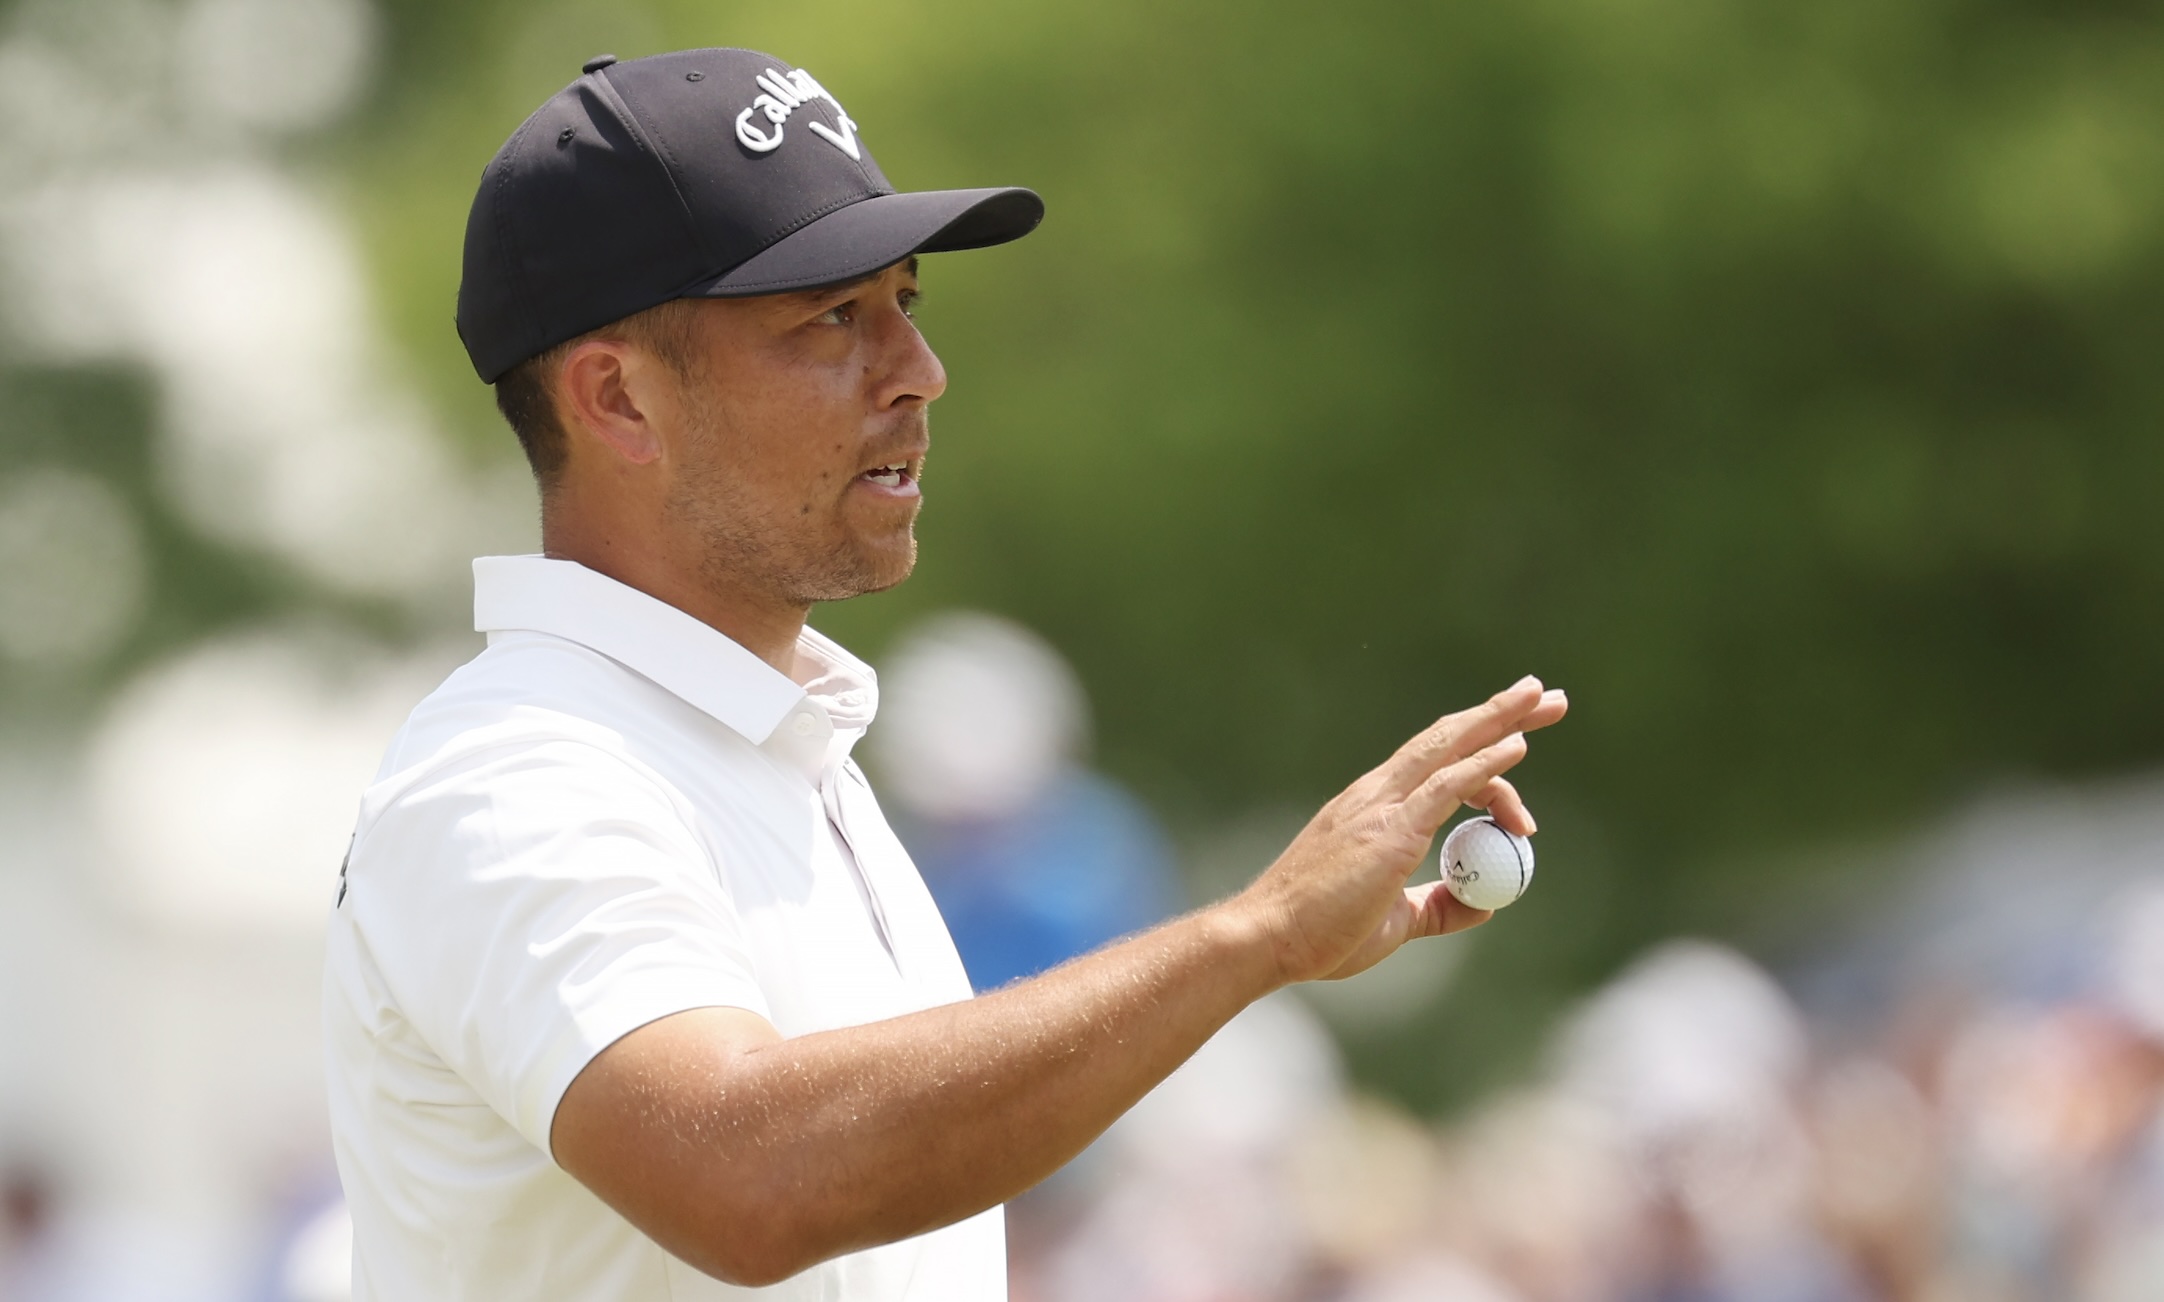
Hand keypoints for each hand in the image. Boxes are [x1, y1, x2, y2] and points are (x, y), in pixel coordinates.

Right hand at [1230, 676, 1568, 983]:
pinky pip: (1446, 787)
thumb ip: (1438, 908)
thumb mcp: (1394, 922)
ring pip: (1449, 748)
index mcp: (1374, 808)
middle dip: (1500, 712)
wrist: (1270, 938)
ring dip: (1500, 719)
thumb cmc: (1321, 933)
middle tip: (1544, 694)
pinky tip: (1517, 746)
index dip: (1484, 747)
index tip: (1523, 744)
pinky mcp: (1390, 831)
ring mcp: (1382, 807)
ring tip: (1541, 698)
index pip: (1437, 763)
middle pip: (1448, 739)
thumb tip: (1482, 904)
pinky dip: (1484, 764)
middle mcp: (1377, 794)